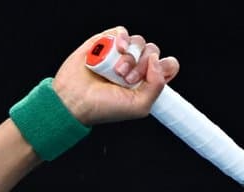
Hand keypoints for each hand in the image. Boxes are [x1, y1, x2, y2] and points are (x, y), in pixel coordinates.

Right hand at [50, 26, 180, 125]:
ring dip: (130, 56)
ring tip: (117, 71)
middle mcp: (137, 66)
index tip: (151, 78)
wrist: (75, 99)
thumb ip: (157, 85)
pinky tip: (116, 50)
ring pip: (140, 42)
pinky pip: (123, 32)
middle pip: (154, 51)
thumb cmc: (104, 107)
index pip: (168, 65)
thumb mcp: (139, 106)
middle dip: (143, 65)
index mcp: (147, 81)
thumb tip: (156, 60)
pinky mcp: (107, 42)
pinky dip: (122, 39)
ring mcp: (122, 54)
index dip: (164, 67)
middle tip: (127, 79)